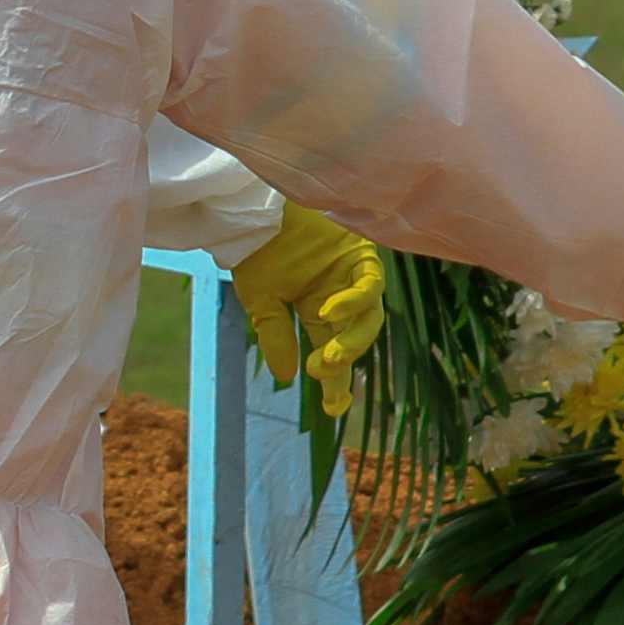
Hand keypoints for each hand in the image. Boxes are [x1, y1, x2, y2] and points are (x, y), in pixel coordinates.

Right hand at [234, 206, 384, 391]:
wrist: (253, 214)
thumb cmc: (256, 254)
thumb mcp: (262, 303)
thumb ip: (277, 337)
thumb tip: (286, 377)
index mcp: (318, 310)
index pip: (333, 351)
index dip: (337, 382)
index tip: (332, 410)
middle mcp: (341, 296)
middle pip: (356, 337)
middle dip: (343, 358)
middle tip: (322, 369)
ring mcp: (353, 275)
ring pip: (370, 316)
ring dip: (353, 337)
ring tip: (330, 351)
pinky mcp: (359, 254)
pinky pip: (370, 283)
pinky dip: (355, 300)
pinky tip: (330, 311)